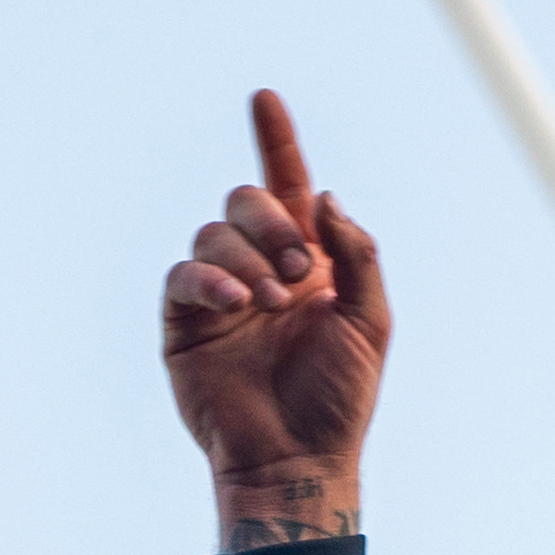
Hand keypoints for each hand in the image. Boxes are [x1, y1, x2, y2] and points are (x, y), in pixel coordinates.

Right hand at [161, 90, 388, 541]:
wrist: (297, 456)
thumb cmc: (339, 399)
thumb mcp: (370, 321)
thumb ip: (354, 253)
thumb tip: (323, 198)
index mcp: (308, 262)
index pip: (289, 188)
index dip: (276, 143)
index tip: (264, 98)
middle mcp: (261, 268)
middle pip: (246, 200)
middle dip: (272, 223)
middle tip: (299, 271)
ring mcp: (221, 294)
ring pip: (214, 233)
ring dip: (247, 258)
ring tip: (270, 303)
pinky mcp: (186, 322)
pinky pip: (184, 274)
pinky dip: (209, 278)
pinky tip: (234, 303)